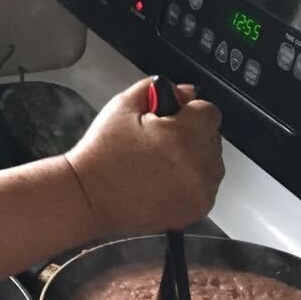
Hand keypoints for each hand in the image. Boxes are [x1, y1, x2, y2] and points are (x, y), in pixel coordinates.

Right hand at [67, 78, 223, 235]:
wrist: (88, 197)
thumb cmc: (100, 156)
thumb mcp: (121, 107)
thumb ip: (155, 89)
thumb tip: (185, 92)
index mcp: (181, 136)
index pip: (209, 112)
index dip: (188, 111)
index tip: (171, 119)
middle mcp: (196, 165)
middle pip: (212, 137)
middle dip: (190, 135)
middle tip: (157, 142)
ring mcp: (199, 191)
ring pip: (212, 163)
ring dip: (194, 159)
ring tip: (158, 164)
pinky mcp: (196, 209)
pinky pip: (207, 187)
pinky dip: (191, 183)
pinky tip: (163, 181)